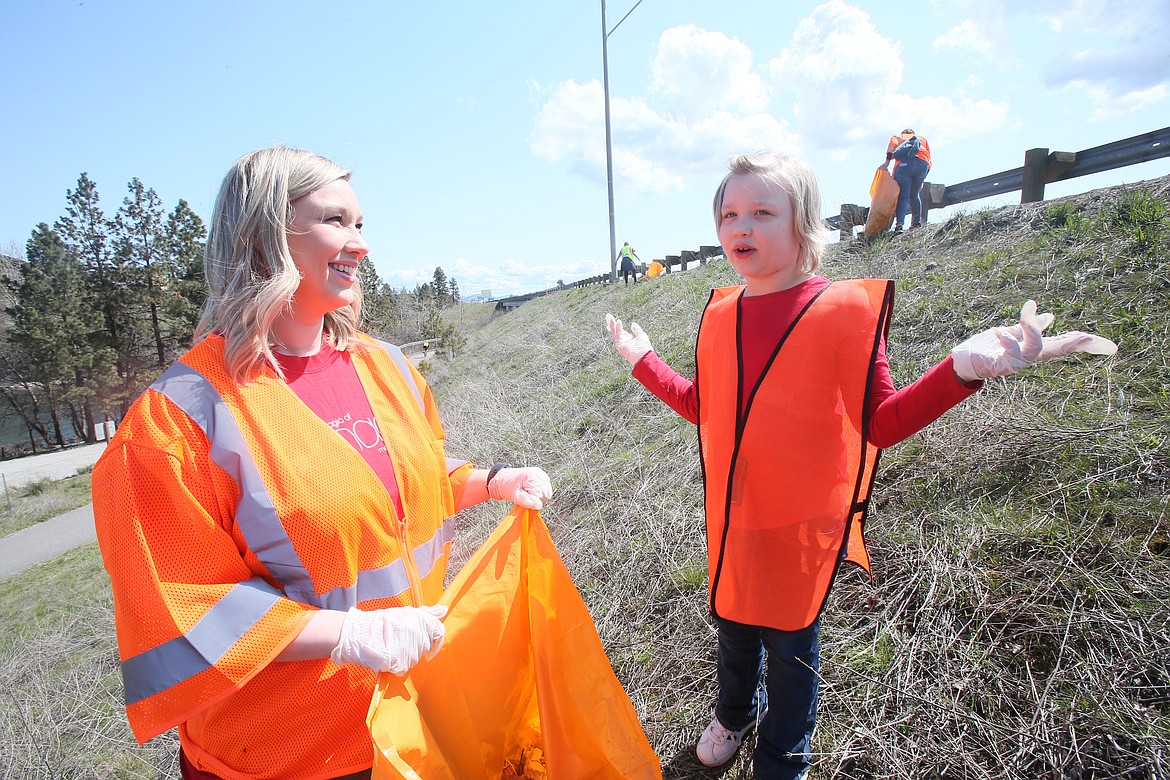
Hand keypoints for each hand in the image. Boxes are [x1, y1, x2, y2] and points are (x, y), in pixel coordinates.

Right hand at [329, 605, 446, 675]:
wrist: (359, 633)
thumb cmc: (382, 622)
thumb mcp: (406, 613)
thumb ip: (427, 613)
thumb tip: (443, 610)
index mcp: (421, 621)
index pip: (439, 633)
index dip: (436, 642)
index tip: (430, 649)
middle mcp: (418, 635)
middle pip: (426, 647)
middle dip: (417, 647)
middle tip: (400, 641)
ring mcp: (411, 650)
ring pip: (415, 659)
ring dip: (406, 656)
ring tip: (392, 647)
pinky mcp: (401, 663)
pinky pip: (404, 668)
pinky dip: (397, 665)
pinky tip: (388, 656)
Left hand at [487, 467, 552, 509]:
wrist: (503, 480)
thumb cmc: (507, 487)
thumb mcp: (515, 496)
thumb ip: (527, 501)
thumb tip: (539, 506)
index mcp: (531, 476)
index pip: (540, 495)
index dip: (532, 500)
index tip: (523, 497)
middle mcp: (538, 473)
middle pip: (546, 493)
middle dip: (536, 498)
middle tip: (525, 495)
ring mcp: (540, 473)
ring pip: (547, 492)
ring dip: (538, 495)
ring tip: (527, 492)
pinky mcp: (542, 476)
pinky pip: (546, 489)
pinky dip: (539, 492)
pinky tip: (531, 490)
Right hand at [606, 313, 652, 365]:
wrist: (643, 356)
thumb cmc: (644, 348)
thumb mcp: (641, 335)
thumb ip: (636, 330)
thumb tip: (633, 324)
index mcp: (629, 339)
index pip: (622, 331)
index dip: (618, 325)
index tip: (616, 320)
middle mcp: (624, 341)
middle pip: (616, 331)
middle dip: (612, 324)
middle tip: (608, 316)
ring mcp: (621, 343)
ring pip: (614, 332)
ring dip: (611, 325)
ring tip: (609, 317)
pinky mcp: (619, 345)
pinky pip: (616, 335)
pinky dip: (616, 328)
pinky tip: (617, 321)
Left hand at [951, 300, 1116, 381]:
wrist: (963, 361)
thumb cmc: (988, 348)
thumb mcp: (1011, 333)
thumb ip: (1029, 327)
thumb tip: (1051, 317)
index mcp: (1035, 348)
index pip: (1065, 343)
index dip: (1087, 344)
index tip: (1112, 347)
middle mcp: (1029, 357)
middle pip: (1058, 351)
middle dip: (1074, 345)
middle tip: (1089, 338)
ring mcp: (1014, 363)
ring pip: (1034, 351)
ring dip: (1032, 332)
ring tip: (1027, 312)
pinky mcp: (998, 366)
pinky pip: (1006, 356)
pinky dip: (1006, 342)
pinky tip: (999, 331)